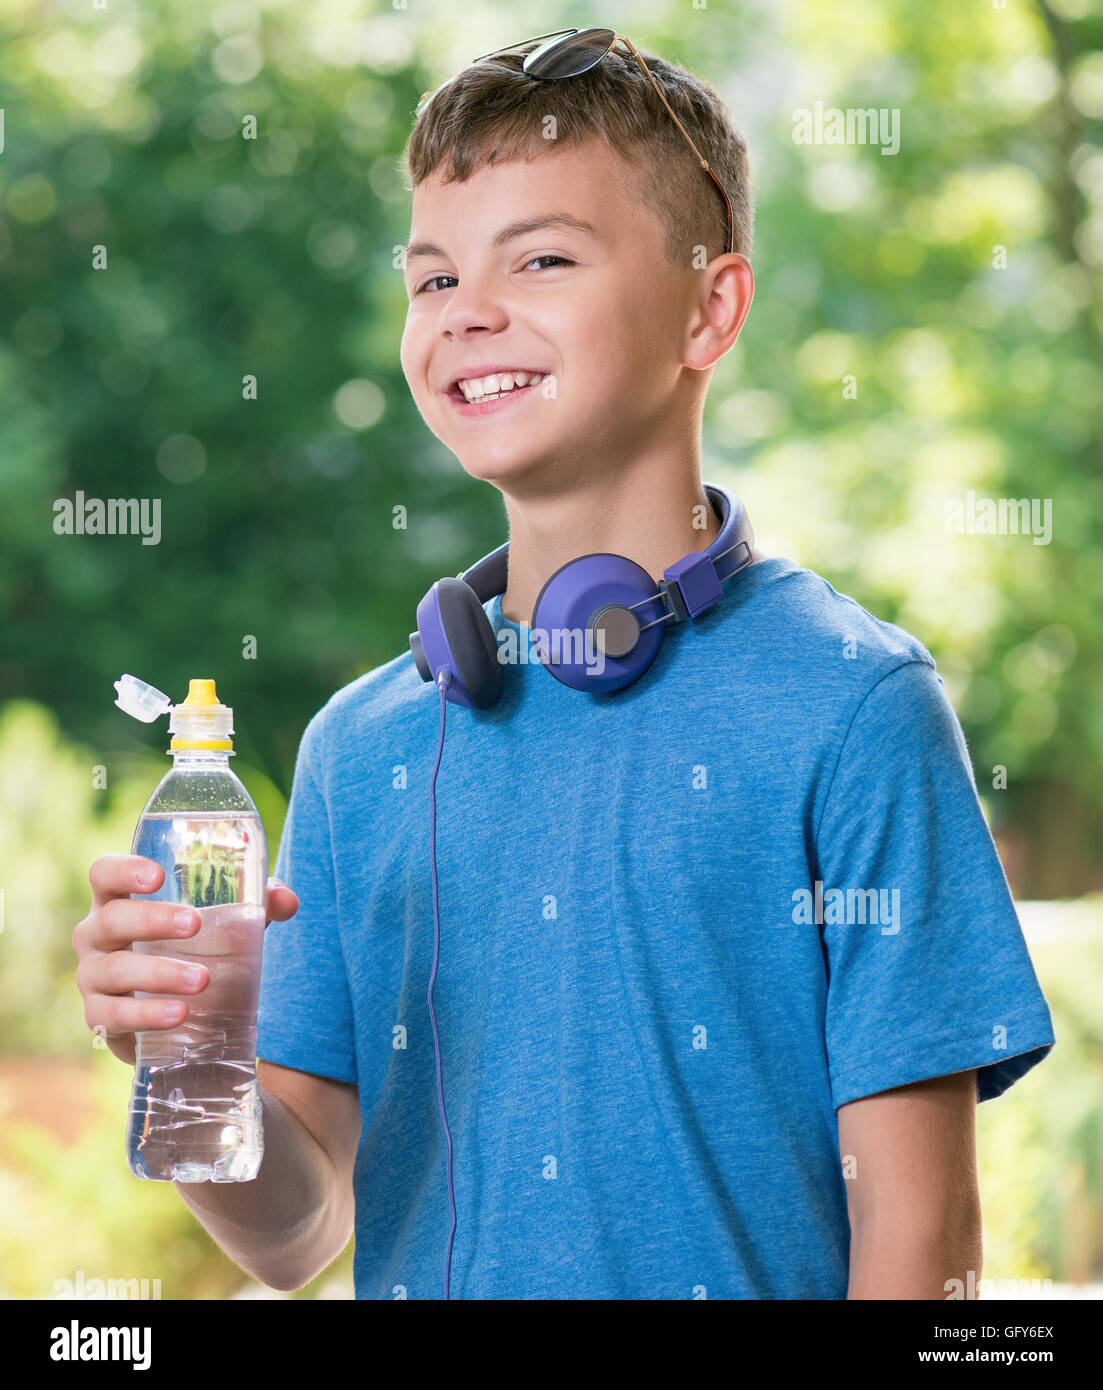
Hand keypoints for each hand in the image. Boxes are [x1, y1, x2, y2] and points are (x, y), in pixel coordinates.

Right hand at [73, 854, 298, 1066]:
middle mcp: (96, 935)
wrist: (176, 1016)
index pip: (104, 874)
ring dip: (159, 974)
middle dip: (152, 920)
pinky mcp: (99, 1018)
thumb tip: (286, 900)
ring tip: (202, 979)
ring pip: (114, 970)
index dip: (124, 870)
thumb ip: (256, 906)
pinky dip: (146, 1015)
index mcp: (119, 900)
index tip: (158, 875)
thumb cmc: (194, 949)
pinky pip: (113, 1016)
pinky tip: (179, 1014)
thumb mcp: (224, 922)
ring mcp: (92, 977)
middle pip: (112, 919)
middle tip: (195, 924)